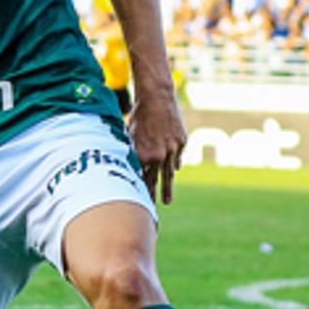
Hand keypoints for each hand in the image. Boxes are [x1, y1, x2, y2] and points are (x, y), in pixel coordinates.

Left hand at [128, 90, 186, 204]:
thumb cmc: (138, 116)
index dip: (137, 189)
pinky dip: (174, 164)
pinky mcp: (182, 142)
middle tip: (151, 209)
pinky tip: (172, 172)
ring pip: (170, 173)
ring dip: (168, 188)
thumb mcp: (128, 135)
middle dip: (152, 195)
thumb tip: (126, 167)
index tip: (135, 201)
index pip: (140, 176)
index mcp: (143, 154)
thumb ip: (130, 152)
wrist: (157, 98)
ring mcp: (173, 150)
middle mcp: (159, 155)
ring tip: (166, 201)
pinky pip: (177, 157)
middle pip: (156, 179)